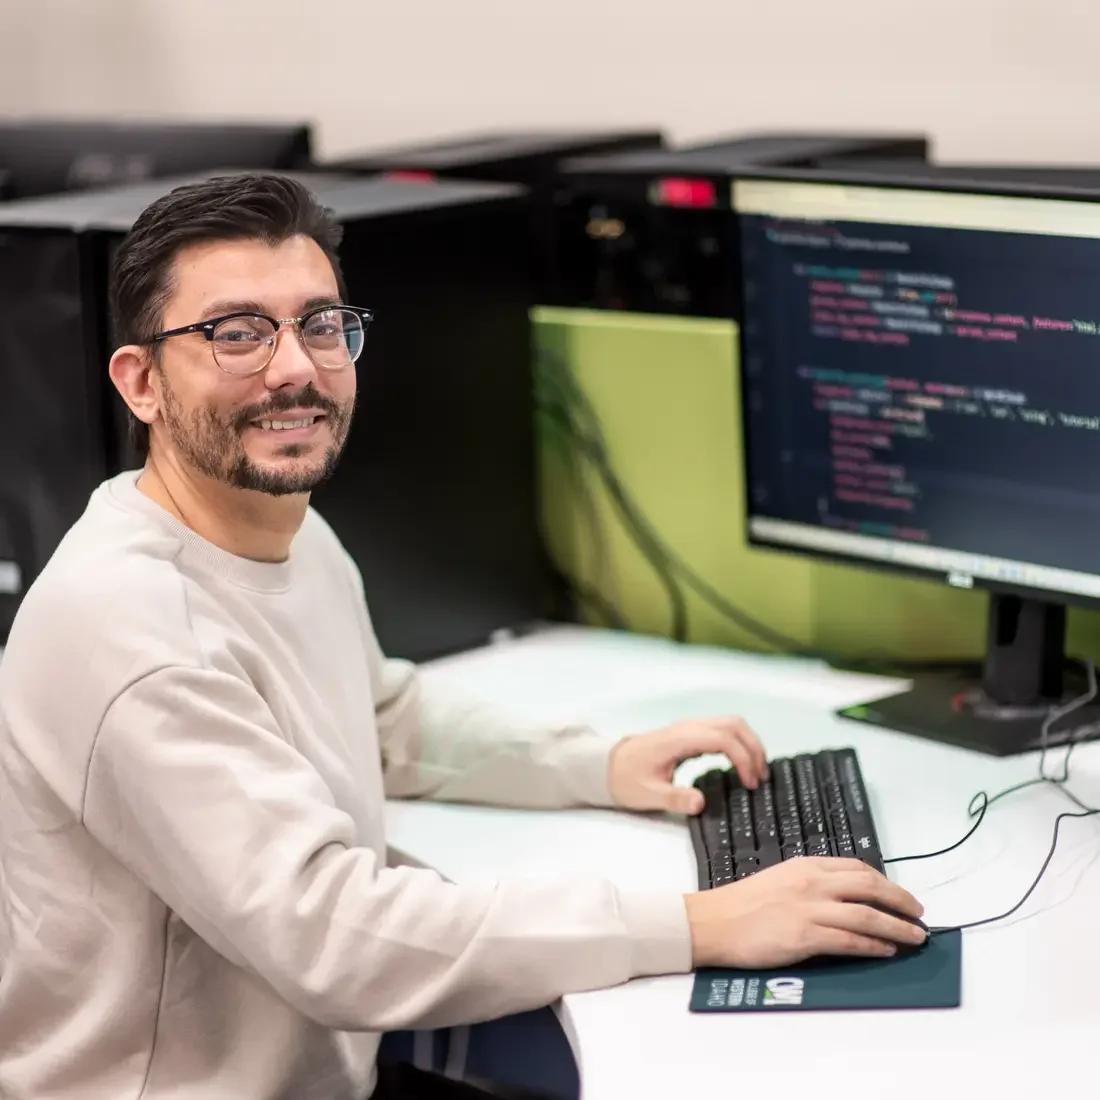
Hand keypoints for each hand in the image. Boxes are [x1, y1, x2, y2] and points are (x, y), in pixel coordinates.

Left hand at [607, 717, 767, 814]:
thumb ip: (674, 798)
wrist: (607, 766)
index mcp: (679, 739)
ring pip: (731, 724)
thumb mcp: (647, 795)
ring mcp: (689, 728)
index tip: (750, 783)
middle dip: (754, 747)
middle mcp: (688, 728)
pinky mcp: (690, 734)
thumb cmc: (626, 779)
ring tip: (757, 772)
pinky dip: (739, 743)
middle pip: (734, 724)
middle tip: (761, 777)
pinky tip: (741, 765)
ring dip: (749, 743)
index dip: (742, 758)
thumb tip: (700, 803)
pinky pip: (722, 730)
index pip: (723, 738)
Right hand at [685, 858, 926, 967]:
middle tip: (919, 914)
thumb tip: (842, 898)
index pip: (857, 868)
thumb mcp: (780, 879)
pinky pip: (850, 940)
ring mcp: (810, 908)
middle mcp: (812, 883)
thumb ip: (810, 884)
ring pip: (868, 914)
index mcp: (806, 866)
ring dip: (898, 927)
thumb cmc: (741, 904)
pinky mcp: (805, 935)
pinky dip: (874, 945)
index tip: (900, 895)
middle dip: (901, 901)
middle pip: (870, 886)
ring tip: (915, 937)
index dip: (886, 882)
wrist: (714, 921)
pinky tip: (887, 950)